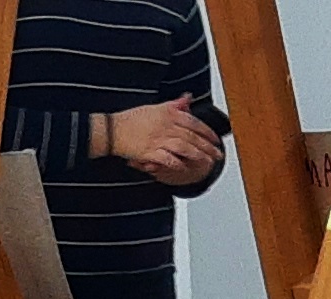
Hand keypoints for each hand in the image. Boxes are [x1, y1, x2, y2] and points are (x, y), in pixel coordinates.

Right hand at [103, 96, 220, 186]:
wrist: (112, 130)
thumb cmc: (131, 119)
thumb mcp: (155, 107)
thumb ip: (174, 104)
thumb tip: (188, 98)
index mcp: (168, 113)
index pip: (194, 122)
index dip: (207, 132)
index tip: (216, 139)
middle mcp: (166, 125)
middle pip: (192, 137)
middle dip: (208, 146)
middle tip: (218, 154)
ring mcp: (159, 139)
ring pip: (184, 147)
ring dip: (198, 155)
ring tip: (208, 162)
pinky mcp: (150, 152)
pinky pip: (168, 159)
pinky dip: (178, 164)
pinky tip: (185, 168)